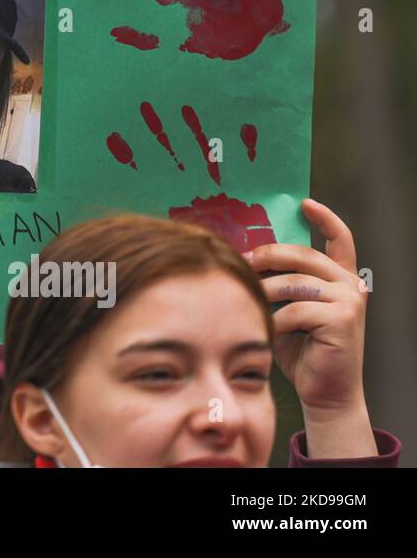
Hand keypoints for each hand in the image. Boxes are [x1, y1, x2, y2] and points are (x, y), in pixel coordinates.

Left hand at [246, 198, 375, 457]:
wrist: (324, 389)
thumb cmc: (300, 348)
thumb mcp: (289, 306)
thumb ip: (281, 281)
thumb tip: (246, 254)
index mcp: (340, 276)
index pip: (340, 238)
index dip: (324, 218)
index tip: (305, 202)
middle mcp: (350, 283)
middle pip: (302, 254)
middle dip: (266, 256)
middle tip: (242, 263)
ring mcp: (349, 299)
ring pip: (293, 283)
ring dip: (263, 292)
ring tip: (247, 302)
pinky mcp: (342, 319)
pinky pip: (294, 310)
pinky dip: (274, 321)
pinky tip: (265, 330)